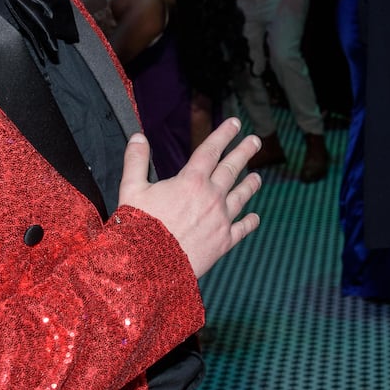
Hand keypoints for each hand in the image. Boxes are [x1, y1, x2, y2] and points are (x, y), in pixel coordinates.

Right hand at [119, 118, 261, 277]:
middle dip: (244, 152)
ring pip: (241, 196)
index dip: (224, 134)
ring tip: (257, 177)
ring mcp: (221, 219)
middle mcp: (211, 197)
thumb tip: (138, 136)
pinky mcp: (224, 242)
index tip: (235, 123)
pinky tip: (255, 217)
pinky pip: (242, 229)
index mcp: (191, 181)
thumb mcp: (131, 189)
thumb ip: (136, 160)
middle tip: (255, 141)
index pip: (211, 150)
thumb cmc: (138, 227)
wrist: (149, 267)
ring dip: (250, 184)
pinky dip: (250, 222)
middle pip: (232, 169)